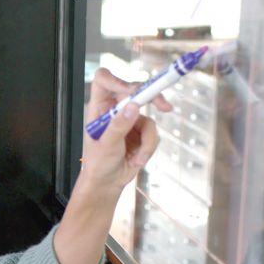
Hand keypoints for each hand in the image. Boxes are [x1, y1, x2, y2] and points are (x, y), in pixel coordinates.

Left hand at [77, 68, 169, 195]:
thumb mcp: (106, 145)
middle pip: (136, 91)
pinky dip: (149, 149)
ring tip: (137, 159)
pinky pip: (154, 133)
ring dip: (147, 141)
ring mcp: (130, 120)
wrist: (107, 183)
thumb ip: (119, 126)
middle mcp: (115, 109)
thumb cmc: (98, 164)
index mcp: (99, 107)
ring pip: (149, 118)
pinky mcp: (141, 132)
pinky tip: (137, 161)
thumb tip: (134, 106)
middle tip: (164, 106)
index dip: (117, 80)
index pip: (104, 81)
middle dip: (152, 98)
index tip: (131, 91)